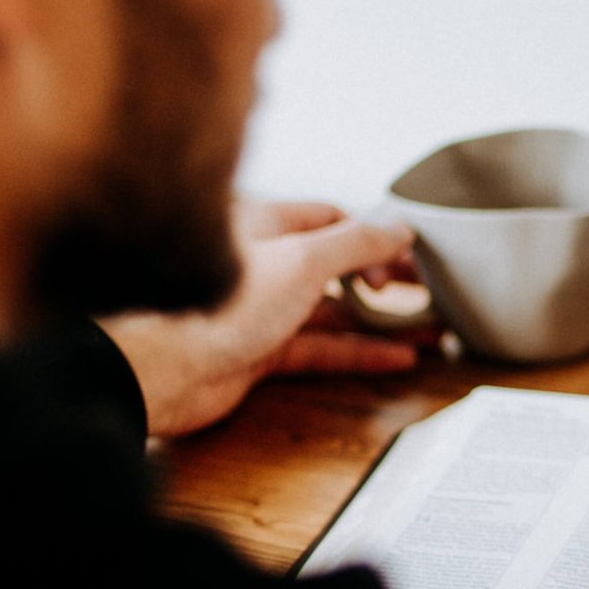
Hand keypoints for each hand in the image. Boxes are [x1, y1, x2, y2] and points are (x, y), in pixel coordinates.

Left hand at [102, 199, 426, 437]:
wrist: (158, 368)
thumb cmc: (216, 303)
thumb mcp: (301, 259)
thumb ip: (356, 243)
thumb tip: (400, 229)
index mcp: (267, 225)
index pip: (332, 219)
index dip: (373, 237)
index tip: (409, 257)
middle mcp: (263, 265)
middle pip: (336, 266)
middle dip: (385, 280)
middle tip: (430, 292)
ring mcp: (260, 312)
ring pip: (332, 311)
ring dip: (380, 321)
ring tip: (430, 329)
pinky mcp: (258, 354)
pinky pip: (320, 349)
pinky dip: (358, 353)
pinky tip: (396, 358)